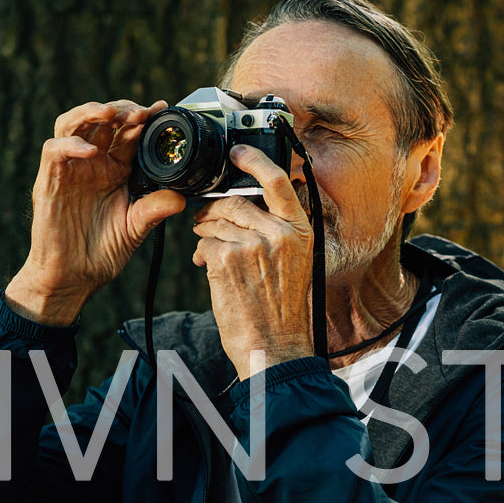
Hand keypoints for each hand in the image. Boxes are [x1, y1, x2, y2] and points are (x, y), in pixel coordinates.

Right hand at [6, 100, 186, 324]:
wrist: (74, 278)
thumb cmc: (101, 253)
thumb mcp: (135, 228)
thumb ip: (155, 209)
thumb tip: (181, 199)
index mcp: (114, 170)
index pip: (127, 135)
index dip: (143, 120)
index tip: (161, 110)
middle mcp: (92, 164)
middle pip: (101, 121)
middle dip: (121, 110)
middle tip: (140, 112)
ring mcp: (70, 170)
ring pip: (72, 124)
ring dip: (91, 113)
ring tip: (111, 113)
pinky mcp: (49, 181)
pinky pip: (54, 151)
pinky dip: (71, 145)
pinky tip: (91, 151)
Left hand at [193, 145, 315, 379]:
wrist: (276, 349)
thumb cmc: (284, 313)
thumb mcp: (295, 265)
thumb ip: (278, 233)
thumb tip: (244, 210)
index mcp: (301, 231)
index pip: (278, 181)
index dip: (254, 161)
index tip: (237, 153)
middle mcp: (280, 234)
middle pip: (236, 202)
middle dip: (214, 209)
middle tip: (204, 220)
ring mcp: (253, 245)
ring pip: (216, 221)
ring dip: (206, 233)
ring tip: (209, 252)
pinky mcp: (227, 260)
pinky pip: (205, 244)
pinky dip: (202, 255)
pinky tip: (208, 269)